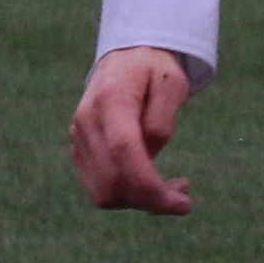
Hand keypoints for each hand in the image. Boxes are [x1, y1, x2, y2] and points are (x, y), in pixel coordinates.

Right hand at [71, 46, 197, 214]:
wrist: (123, 58)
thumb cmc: (153, 69)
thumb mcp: (172, 83)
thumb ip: (162, 118)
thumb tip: (150, 153)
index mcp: (111, 100)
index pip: (124, 151)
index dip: (151, 186)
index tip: (183, 204)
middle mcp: (87, 121)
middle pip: (112, 181)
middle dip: (151, 201)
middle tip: (184, 200)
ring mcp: (79, 138)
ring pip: (104, 192)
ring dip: (140, 202)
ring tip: (173, 191)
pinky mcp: (80, 151)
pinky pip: (100, 188)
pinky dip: (128, 197)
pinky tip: (154, 186)